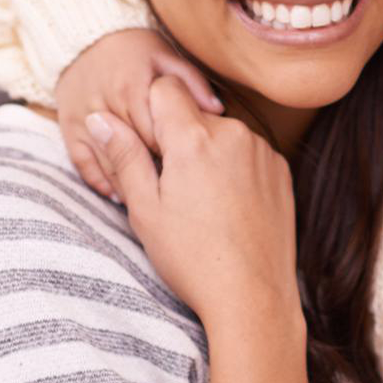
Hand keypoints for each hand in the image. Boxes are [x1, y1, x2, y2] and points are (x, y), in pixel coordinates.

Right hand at [53, 28, 222, 198]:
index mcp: (135, 88)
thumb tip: (216, 107)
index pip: (162, 132)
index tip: (190, 164)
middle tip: (176, 188)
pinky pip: (84, 164)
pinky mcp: (67, 128)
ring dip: (130, 181)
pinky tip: (120, 196)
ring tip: (153, 198)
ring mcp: (83, 118)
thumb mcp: (167, 55)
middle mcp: (110, 104)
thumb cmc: (134, 46)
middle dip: (157, 167)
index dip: (176, 150)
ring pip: (111, 162)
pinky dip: (102, 182)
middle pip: (140, 148)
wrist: (81, 32)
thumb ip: (190, 83)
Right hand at [82, 77, 298, 324]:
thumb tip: (101, 118)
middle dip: (179, 138)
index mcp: (194, 139)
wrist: (252, 294)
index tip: (150, 147)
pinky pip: (249, 153)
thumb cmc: (192, 257)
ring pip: (223, 133)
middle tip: (173, 187)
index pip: (165, 88)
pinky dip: (236, 168)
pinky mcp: (281, 169)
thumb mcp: (145, 209)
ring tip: (203, 203)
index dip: (151, 112)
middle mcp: (234, 133)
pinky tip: (229, 206)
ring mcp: (263, 150)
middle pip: (195, 114)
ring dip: (209, 153)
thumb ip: (124, 156)